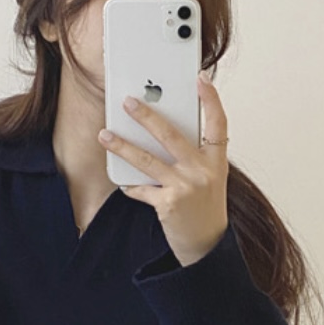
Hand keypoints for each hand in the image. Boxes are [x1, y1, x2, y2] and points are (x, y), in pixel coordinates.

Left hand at [99, 73, 229, 266]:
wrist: (206, 245)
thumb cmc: (205, 208)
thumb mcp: (210, 178)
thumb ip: (194, 155)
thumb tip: (161, 132)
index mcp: (216, 161)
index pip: (217, 123)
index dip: (210, 99)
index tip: (200, 79)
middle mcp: (203, 171)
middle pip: (171, 135)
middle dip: (146, 116)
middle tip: (128, 102)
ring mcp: (185, 186)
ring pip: (147, 159)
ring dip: (122, 145)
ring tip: (105, 134)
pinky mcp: (168, 203)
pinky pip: (141, 188)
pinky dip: (130, 184)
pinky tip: (123, 181)